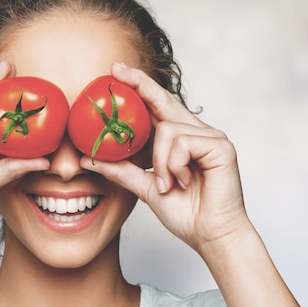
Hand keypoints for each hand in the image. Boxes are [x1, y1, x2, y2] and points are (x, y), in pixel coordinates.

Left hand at [81, 63, 249, 251]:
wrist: (211, 236)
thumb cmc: (186, 213)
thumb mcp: (146, 188)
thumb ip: (121, 170)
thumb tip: (87, 158)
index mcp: (181, 139)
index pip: (157, 106)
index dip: (138, 86)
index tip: (115, 71)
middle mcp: (197, 132)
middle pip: (163, 100)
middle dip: (139, 84)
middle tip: (115, 70)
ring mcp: (211, 137)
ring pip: (167, 129)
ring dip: (160, 162)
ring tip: (169, 184)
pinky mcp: (221, 146)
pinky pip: (182, 142)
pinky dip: (174, 164)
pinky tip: (182, 182)